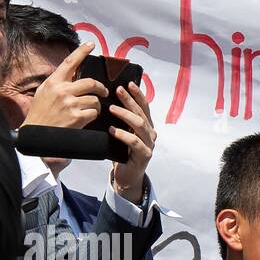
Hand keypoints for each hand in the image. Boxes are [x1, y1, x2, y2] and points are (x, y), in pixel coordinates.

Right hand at [23, 42, 107, 128]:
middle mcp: (62, 90)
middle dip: (101, 88)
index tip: (90, 44)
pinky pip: (94, 112)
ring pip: (95, 99)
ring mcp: (70, 104)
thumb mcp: (44, 92)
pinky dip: (93, 115)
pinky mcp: (77, 117)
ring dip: (96, 105)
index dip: (82, 51)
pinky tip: (86, 118)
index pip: (70, 62)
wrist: (37, 135)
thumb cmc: (40, 114)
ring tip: (89, 110)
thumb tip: (71, 75)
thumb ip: (58, 83)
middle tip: (103, 92)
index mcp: (54, 82)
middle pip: (91, 82)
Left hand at [109, 82, 157, 204]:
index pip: (144, 106)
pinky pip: (135, 142)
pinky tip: (112, 130)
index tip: (128, 83)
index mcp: (146, 126)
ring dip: (125, 115)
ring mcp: (149, 144)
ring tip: (111, 109)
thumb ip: (121, 120)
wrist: (127, 175)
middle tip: (118, 90)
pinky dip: (123, 135)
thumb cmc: (123, 152)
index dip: (138, 94)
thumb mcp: (123, 132)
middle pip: (141, 113)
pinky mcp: (144, 155)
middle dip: (130, 100)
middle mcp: (151, 133)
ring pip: (140, 125)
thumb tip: (108, 100)